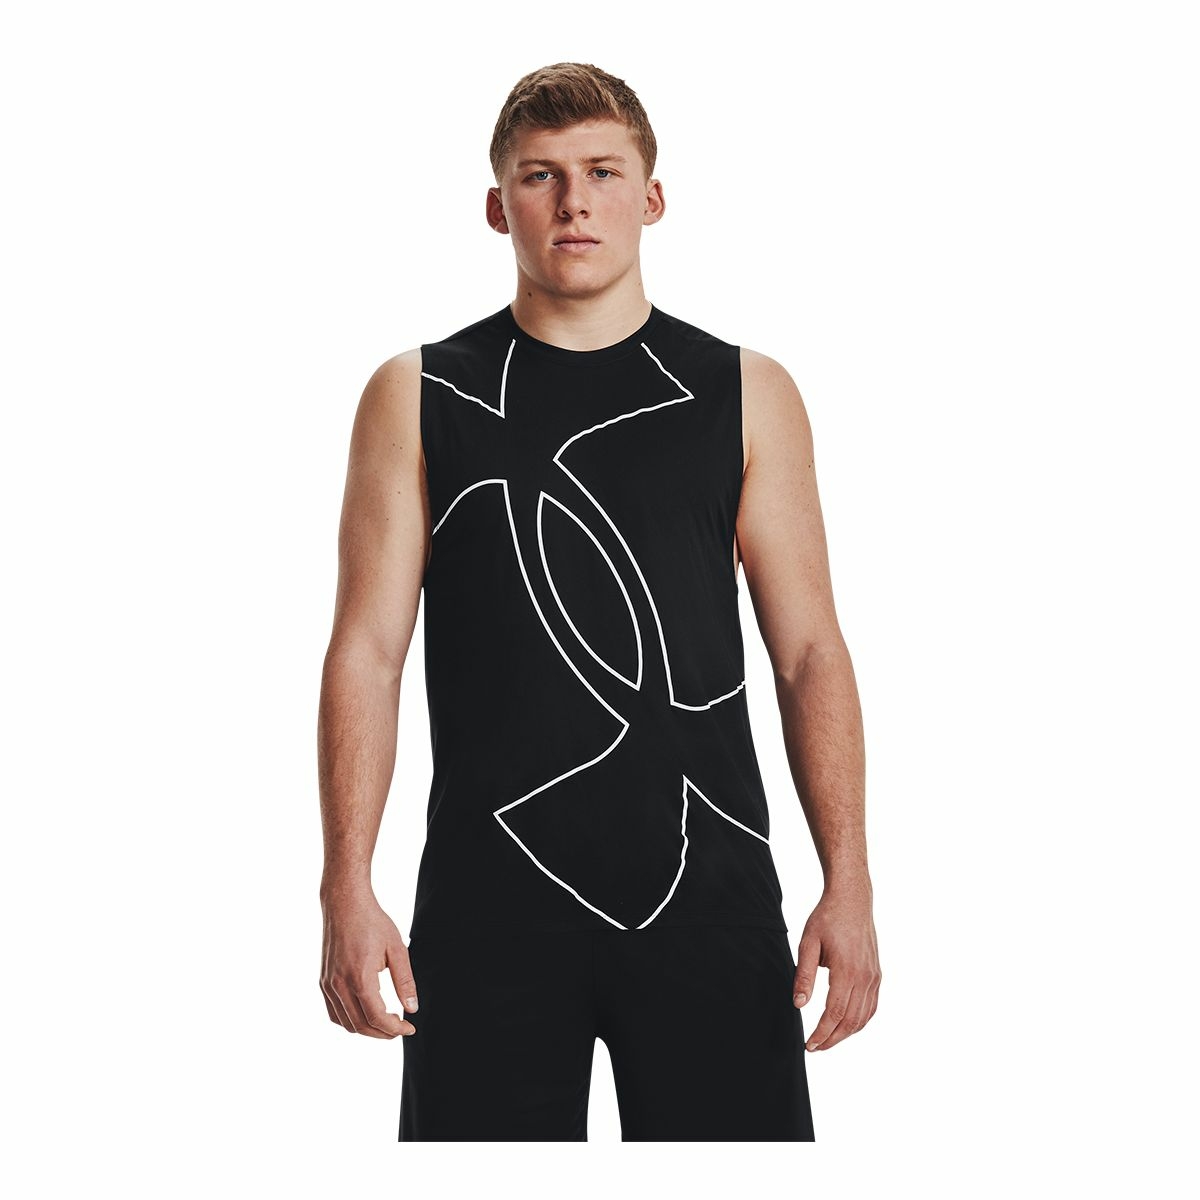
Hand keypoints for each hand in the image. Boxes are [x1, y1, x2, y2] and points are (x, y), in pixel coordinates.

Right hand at [320, 889, 418, 1037]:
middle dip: (383, 1033)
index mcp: (360, 977)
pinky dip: (350, 1021)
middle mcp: (340, 985)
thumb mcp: (397, 949)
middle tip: (400, 1028)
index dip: (395, 1029)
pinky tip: (365, 1014)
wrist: (345, 904)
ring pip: (346, 1023)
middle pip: (361, 1026)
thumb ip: (405, 981)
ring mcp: (328, 984)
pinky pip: (334, 1013)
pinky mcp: (324, 982)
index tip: (409, 1028)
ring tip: (386, 1023)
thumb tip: (412, 1009)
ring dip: (367, 1030)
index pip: (377, 1017)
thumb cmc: (373, 922)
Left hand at [793, 884, 880, 1050]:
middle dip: (832, 1039)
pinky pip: (871, 1006)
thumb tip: (799, 1004)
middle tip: (815, 1048)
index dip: (822, 1033)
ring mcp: (874, 976)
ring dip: (846, 1033)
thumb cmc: (827, 918)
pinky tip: (847, 1025)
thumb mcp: (808, 943)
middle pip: (851, 1021)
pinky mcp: (876, 974)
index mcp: (846, 970)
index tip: (809, 1045)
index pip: (835, 1013)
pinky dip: (860, 1021)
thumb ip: (804, 975)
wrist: (852, 900)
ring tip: (827, 1040)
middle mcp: (865, 977)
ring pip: (863, 1017)